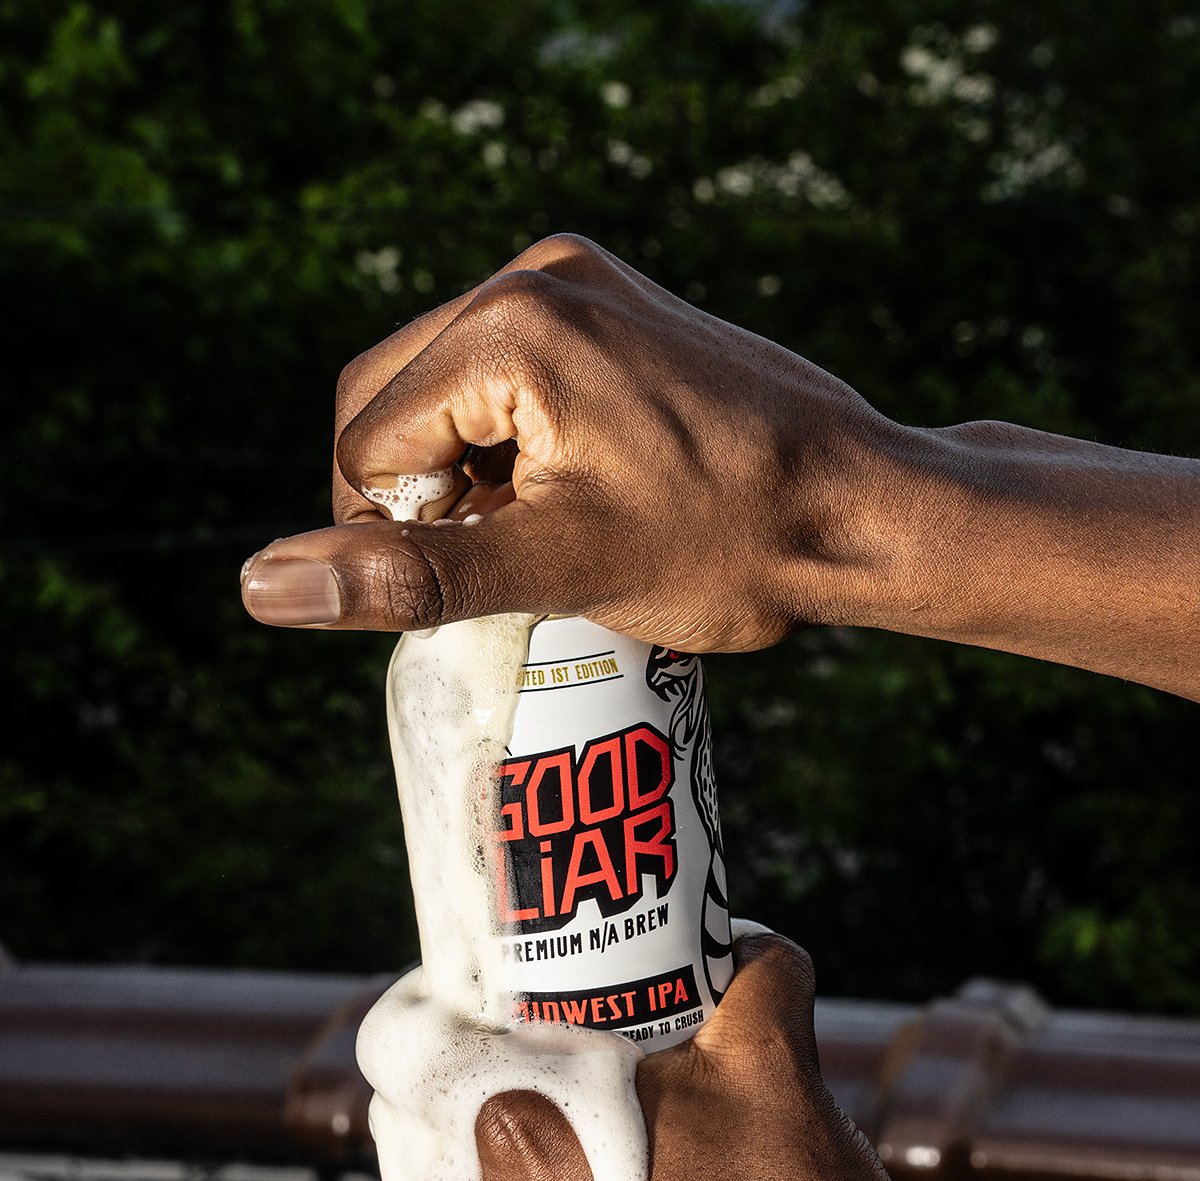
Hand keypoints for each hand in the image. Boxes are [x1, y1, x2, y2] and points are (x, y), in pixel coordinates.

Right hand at [239, 234, 913, 652]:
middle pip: (389, 397)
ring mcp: (581, 282)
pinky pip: (506, 373)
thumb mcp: (557, 569)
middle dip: (417, 496)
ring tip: (544, 535)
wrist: (867, 508)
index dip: (395, 534)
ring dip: (461, 474)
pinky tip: (570, 498)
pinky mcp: (613, 306)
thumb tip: (262, 584)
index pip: (366, 442)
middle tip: (499, 564)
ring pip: (444, 388)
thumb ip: (407, 574)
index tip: (480, 584)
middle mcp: (538, 275)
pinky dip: (507, 445)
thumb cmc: (730, 546)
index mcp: (511, 326)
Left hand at [459, 931, 956, 1180]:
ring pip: (448, 1152)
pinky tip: (597, 1148)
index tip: (500, 960)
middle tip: (546, 1008)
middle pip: (416, 1090)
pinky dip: (519, 1168)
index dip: (443, 979)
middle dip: (470, 1039)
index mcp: (514, 1124)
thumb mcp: (777, 1067)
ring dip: (492, 1106)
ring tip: (577, 1077)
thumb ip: (755, 974)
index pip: (400, 1031)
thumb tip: (752, 940)